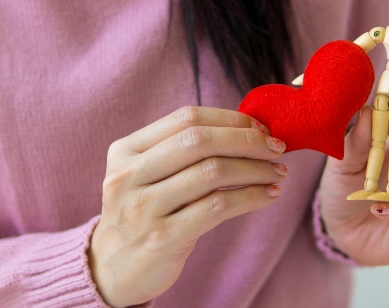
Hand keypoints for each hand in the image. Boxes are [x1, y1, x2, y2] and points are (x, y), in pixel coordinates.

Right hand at [88, 107, 287, 305]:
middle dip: (247, 140)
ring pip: (212, 171)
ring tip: (278, 173)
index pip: (186, 118)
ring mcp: (143, 207)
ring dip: (256, 169)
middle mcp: (129, 175)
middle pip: (200, 140)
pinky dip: (251, 197)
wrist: (111, 270)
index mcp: (126, 150)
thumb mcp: (146, 175)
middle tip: (277, 148)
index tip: (261, 127)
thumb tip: (247, 128)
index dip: (230, 118)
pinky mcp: (162, 238)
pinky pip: (218, 207)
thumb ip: (182, 151)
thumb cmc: (144, 214)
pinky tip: (268, 195)